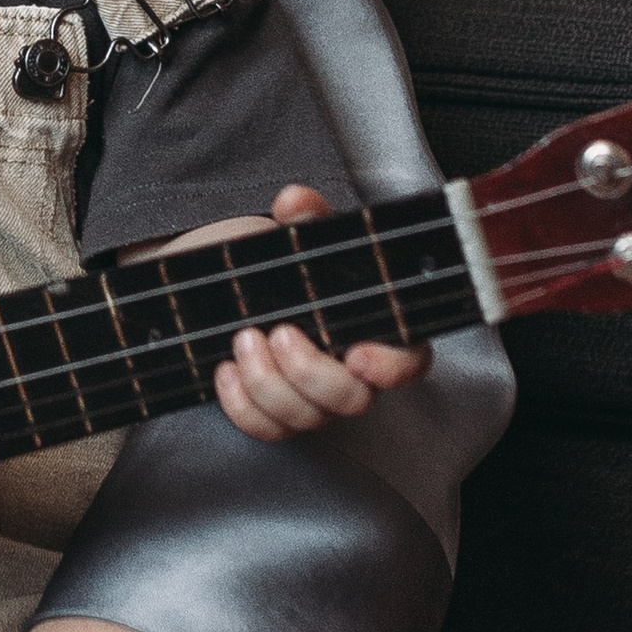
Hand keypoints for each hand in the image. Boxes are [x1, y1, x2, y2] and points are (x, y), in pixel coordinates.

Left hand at [215, 183, 430, 441]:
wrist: (224, 287)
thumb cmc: (274, 263)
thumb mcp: (295, 234)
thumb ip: (305, 217)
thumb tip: (295, 202)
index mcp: (373, 327)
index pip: (408, 361)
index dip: (391, 368)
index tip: (358, 355)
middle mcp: (350, 371)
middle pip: (352, 399)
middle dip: (311, 372)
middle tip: (279, 332)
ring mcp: (313, 398)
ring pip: (306, 418)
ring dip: (268, 383)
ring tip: (244, 339)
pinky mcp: (275, 414)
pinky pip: (266, 429)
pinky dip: (241, 405)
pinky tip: (225, 370)